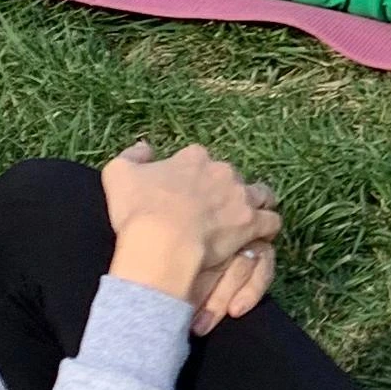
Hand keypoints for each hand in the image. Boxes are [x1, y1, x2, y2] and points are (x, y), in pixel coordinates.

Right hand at [102, 142, 281, 323]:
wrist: (162, 241)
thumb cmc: (139, 210)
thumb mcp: (119, 174)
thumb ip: (132, 156)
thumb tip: (145, 148)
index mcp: (193, 158)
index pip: (199, 159)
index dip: (194, 174)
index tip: (187, 190)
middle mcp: (221, 171)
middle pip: (230, 176)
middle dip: (225, 188)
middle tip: (214, 208)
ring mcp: (239, 196)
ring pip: (259, 193)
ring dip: (255, 202)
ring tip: (246, 217)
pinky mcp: (251, 222)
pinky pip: (271, 221)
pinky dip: (267, 227)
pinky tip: (260, 236)